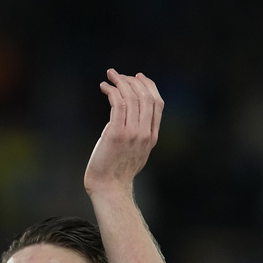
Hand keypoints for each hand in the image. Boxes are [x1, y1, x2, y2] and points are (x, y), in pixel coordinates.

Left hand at [83, 69, 163, 196]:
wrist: (109, 188)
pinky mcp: (117, 134)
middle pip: (146, 97)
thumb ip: (136, 135)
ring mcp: (132, 134)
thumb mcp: (134, 152)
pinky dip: (112, 91)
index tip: (138, 76)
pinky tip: (105, 88)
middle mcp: (145, 134)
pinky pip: (119, 104)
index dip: (149, 86)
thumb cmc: (116, 172)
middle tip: (118, 74)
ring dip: (120, 82)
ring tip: (109, 77)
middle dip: (133, 80)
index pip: (157, 103)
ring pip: (132, 98)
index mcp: (152, 137)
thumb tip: (125, 118)